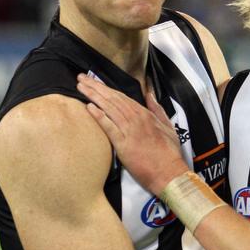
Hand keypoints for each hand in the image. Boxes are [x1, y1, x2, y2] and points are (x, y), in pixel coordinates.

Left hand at [76, 74, 188, 193]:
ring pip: (109, 108)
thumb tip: (150, 94)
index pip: (122, 97)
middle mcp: (136, 118)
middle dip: (96, 87)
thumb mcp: (168, 126)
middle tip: (81, 78)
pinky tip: (89, 107)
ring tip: (80, 87)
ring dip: (94, 96)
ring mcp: (130, 130)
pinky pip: (109, 127)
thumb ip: (158, 109)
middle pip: (113, 98)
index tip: (95, 81)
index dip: (107, 88)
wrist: (169, 172)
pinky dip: (99, 116)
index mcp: (146, 114)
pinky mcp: (124, 144)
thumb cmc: (169, 152)